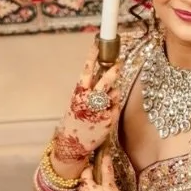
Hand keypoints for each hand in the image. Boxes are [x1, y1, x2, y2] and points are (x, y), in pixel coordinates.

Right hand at [50, 41, 123, 165]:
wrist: (72, 146)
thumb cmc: (73, 123)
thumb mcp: (75, 104)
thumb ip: (87, 92)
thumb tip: (104, 81)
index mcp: (78, 93)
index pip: (87, 70)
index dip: (92, 56)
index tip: (98, 44)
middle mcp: (90, 100)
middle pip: (106, 81)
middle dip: (113, 71)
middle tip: (119, 64)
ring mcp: (101, 110)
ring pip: (114, 93)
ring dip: (113, 93)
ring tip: (104, 102)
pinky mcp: (109, 120)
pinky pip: (115, 107)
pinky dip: (113, 107)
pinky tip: (105, 114)